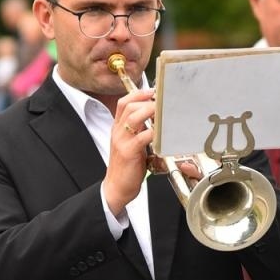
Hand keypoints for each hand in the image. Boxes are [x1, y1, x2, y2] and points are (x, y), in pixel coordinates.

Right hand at [103, 89, 155, 215]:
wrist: (116, 188)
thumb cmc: (127, 167)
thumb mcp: (131, 144)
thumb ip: (140, 132)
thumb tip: (156, 121)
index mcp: (118, 128)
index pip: (124, 103)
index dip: (138, 94)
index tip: (153, 91)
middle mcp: (118, 132)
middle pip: (130, 106)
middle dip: (147, 101)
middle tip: (162, 102)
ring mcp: (121, 142)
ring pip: (134, 118)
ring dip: (150, 112)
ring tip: (163, 112)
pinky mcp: (128, 153)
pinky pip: (141, 137)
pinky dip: (153, 133)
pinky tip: (162, 133)